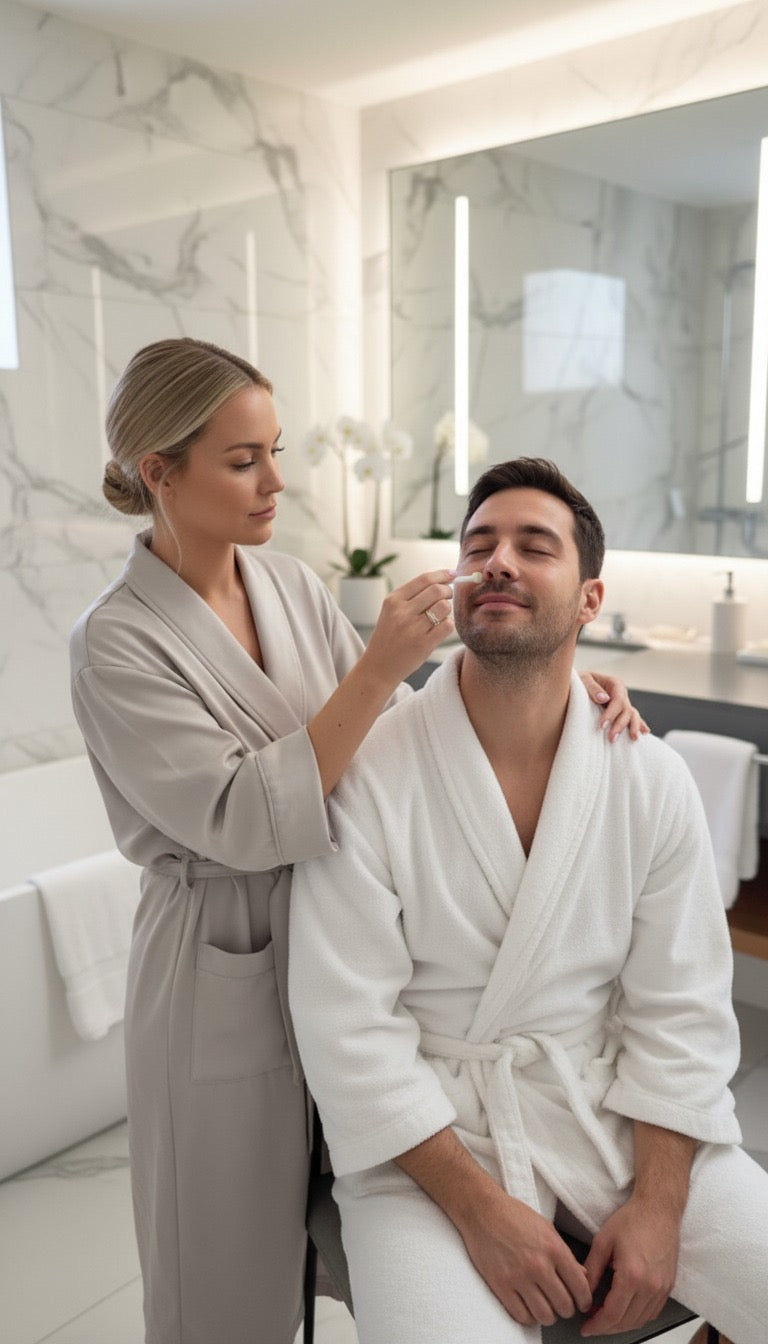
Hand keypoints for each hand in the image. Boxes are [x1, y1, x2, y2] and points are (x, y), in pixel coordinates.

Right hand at [363, 569, 454, 684]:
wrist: (379, 666)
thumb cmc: (390, 636)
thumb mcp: (392, 611)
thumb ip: (412, 596)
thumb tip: (443, 580)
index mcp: (393, 600)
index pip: (424, 579)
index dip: (443, 574)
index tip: (453, 574)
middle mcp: (402, 612)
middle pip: (437, 590)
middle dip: (448, 591)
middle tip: (448, 596)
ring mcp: (413, 628)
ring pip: (444, 607)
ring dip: (447, 609)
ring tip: (439, 616)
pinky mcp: (423, 644)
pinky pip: (447, 625)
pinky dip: (448, 624)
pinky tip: (439, 628)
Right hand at [459, 1189, 592, 1326]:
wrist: (482, 1211)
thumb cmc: (515, 1216)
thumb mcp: (547, 1228)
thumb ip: (565, 1254)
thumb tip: (582, 1276)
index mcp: (554, 1248)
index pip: (580, 1287)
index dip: (584, 1300)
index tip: (581, 1303)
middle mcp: (539, 1265)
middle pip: (564, 1305)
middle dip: (567, 1308)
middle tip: (562, 1304)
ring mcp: (519, 1277)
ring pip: (544, 1316)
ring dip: (548, 1315)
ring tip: (545, 1307)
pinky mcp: (500, 1285)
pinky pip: (521, 1316)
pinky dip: (529, 1317)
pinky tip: (529, 1308)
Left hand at [579, 672, 649, 741]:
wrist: (577, 685)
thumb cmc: (579, 681)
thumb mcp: (583, 679)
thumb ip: (592, 687)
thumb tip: (604, 698)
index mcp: (615, 684)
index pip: (618, 700)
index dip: (611, 714)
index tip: (602, 725)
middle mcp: (621, 693)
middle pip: (626, 710)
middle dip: (620, 725)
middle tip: (611, 738)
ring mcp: (622, 703)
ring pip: (632, 715)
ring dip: (633, 727)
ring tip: (633, 739)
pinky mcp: (620, 712)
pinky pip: (632, 718)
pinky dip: (639, 724)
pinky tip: (645, 732)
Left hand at [580, 1198, 679, 1336]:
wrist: (659, 1209)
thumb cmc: (632, 1220)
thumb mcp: (603, 1241)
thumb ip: (592, 1269)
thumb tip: (584, 1291)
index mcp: (632, 1275)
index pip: (613, 1314)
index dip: (597, 1326)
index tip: (586, 1328)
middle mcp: (650, 1286)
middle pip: (627, 1322)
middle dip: (607, 1328)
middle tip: (593, 1324)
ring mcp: (662, 1288)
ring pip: (640, 1320)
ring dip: (623, 1325)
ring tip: (606, 1317)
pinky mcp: (668, 1286)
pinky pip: (652, 1312)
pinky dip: (637, 1317)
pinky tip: (626, 1310)